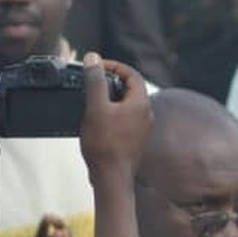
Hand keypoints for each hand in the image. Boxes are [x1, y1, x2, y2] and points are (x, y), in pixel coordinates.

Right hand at [78, 56, 150, 182]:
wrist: (112, 177)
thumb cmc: (105, 144)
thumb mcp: (96, 107)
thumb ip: (95, 81)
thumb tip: (94, 59)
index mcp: (141, 103)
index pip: (132, 74)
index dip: (113, 66)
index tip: (96, 66)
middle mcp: (146, 114)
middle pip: (130, 88)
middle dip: (110, 80)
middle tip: (91, 81)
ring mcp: (142, 128)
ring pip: (126, 104)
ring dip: (109, 97)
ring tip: (90, 99)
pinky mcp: (134, 139)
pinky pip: (124, 118)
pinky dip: (111, 112)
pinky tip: (96, 119)